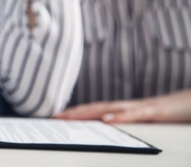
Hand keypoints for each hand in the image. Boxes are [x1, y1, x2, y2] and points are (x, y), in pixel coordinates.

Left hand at [55, 90, 190, 122]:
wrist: (188, 104)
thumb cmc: (164, 114)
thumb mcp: (139, 120)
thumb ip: (122, 122)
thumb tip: (103, 128)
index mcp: (121, 109)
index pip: (93, 110)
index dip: (75, 113)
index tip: (56, 116)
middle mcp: (125, 106)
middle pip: (95, 108)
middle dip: (74, 112)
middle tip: (55, 116)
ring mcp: (138, 107)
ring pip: (109, 109)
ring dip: (89, 113)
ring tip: (71, 117)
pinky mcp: (153, 112)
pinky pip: (134, 114)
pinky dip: (120, 117)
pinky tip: (107, 120)